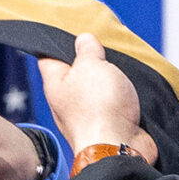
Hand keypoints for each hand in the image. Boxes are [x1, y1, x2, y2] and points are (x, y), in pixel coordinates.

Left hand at [37, 33, 157, 163]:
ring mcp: (87, 114)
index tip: (68, 31)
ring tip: (120, 63)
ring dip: (108, 77)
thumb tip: (83, 39)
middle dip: (89, 59)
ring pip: (96, 88)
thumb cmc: (98, 108)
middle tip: (103, 44)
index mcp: (56, 84)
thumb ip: (87, 51)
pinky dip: (121, 94)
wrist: (118, 147)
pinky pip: (112, 103)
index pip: (48, 58)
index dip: (56, 44)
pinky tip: (130, 85)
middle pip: (75, 73)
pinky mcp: (108, 124)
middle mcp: (67, 100)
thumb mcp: (90, 67)